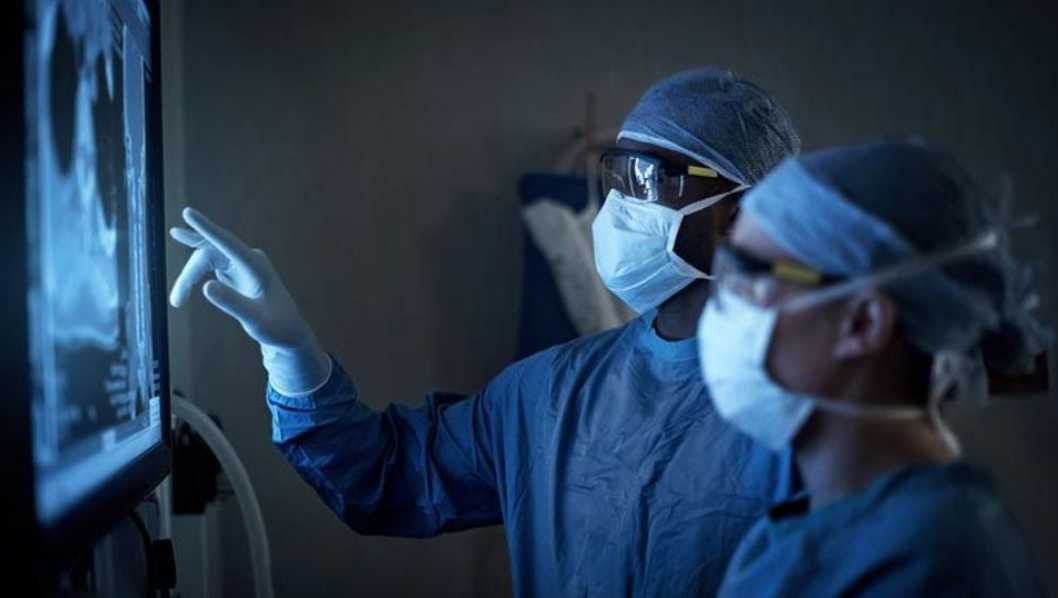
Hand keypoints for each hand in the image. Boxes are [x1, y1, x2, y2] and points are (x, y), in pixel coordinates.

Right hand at [169, 207, 330, 394]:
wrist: (288, 332)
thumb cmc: (277, 327)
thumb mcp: (255, 321)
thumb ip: (233, 303)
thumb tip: (206, 287)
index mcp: (256, 266)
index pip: (227, 242)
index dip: (206, 228)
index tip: (187, 212)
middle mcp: (249, 259)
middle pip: (209, 254)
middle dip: (189, 275)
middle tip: (176, 301)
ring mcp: (241, 262)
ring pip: (206, 259)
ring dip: (189, 277)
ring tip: (177, 301)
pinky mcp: (235, 270)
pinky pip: (209, 264)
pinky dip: (194, 274)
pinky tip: (181, 257)